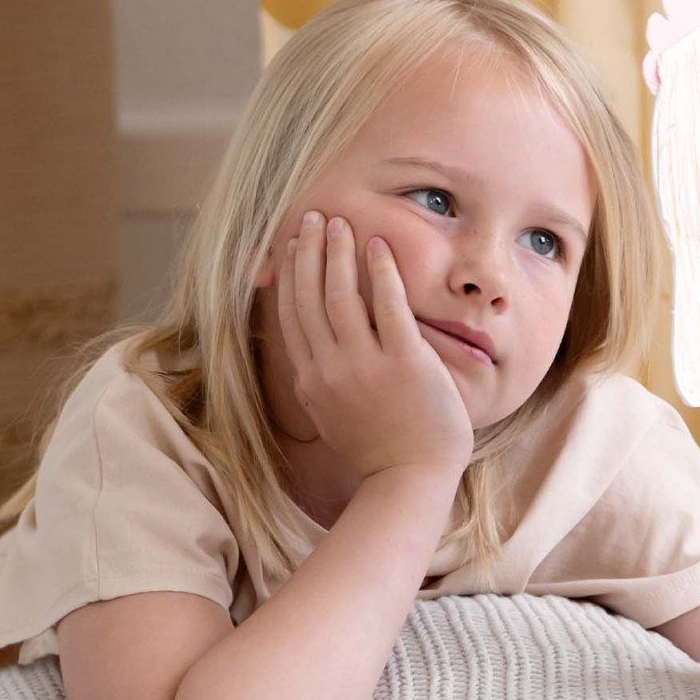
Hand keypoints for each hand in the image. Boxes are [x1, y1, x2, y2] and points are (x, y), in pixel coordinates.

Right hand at [274, 212, 474, 482]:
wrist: (410, 480)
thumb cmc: (379, 451)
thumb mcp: (332, 417)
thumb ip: (319, 384)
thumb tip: (309, 359)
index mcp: (310, 381)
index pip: (292, 316)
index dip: (290, 276)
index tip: (291, 247)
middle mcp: (329, 369)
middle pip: (309, 297)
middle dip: (308, 252)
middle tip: (313, 219)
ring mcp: (364, 365)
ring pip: (339, 295)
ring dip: (337, 253)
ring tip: (341, 224)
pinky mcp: (404, 362)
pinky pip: (387, 305)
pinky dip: (380, 271)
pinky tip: (378, 245)